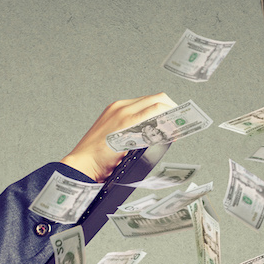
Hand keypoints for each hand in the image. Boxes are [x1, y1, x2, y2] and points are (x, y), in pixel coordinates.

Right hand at [60, 93, 177, 181]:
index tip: (174, 120)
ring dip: (172, 114)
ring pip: (158, 103)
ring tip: (178, 129)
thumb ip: (134, 135)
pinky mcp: (126, 123)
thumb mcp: (117, 141)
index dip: (165, 109)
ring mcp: (123, 113)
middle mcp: (121, 107)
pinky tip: (170, 131)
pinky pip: (153, 113)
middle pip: (157, 98)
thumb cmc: (97, 159)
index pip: (149, 102)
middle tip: (181, 123)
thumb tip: (156, 138)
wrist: (82, 165)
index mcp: (118, 109)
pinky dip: (166, 120)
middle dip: (173, 109)